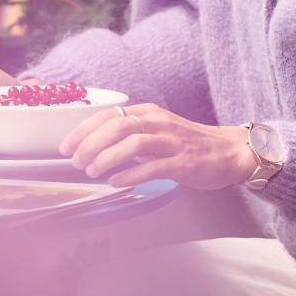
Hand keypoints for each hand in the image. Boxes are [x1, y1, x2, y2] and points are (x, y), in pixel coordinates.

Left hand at [58, 104, 257, 189]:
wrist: (229, 152)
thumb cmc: (190, 145)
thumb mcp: (158, 131)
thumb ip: (132, 135)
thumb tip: (98, 146)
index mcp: (150, 113)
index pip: (110, 114)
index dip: (84, 130)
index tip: (66, 146)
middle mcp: (159, 122)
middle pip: (117, 125)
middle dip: (90, 144)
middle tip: (76, 162)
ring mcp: (171, 142)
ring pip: (132, 142)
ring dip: (106, 158)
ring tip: (93, 172)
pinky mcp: (183, 162)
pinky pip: (152, 166)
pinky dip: (130, 174)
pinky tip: (116, 182)